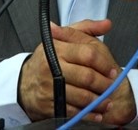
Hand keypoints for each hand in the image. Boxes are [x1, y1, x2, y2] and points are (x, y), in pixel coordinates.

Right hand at [17, 19, 135, 124]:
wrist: (25, 82)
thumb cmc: (48, 59)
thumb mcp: (64, 38)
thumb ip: (86, 29)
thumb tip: (106, 24)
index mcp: (57, 48)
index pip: (87, 54)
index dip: (104, 63)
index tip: (112, 70)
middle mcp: (52, 67)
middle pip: (87, 77)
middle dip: (104, 84)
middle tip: (112, 87)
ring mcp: (49, 87)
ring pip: (82, 96)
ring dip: (99, 101)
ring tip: (108, 101)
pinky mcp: (48, 104)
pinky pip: (73, 111)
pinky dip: (88, 114)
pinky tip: (97, 112)